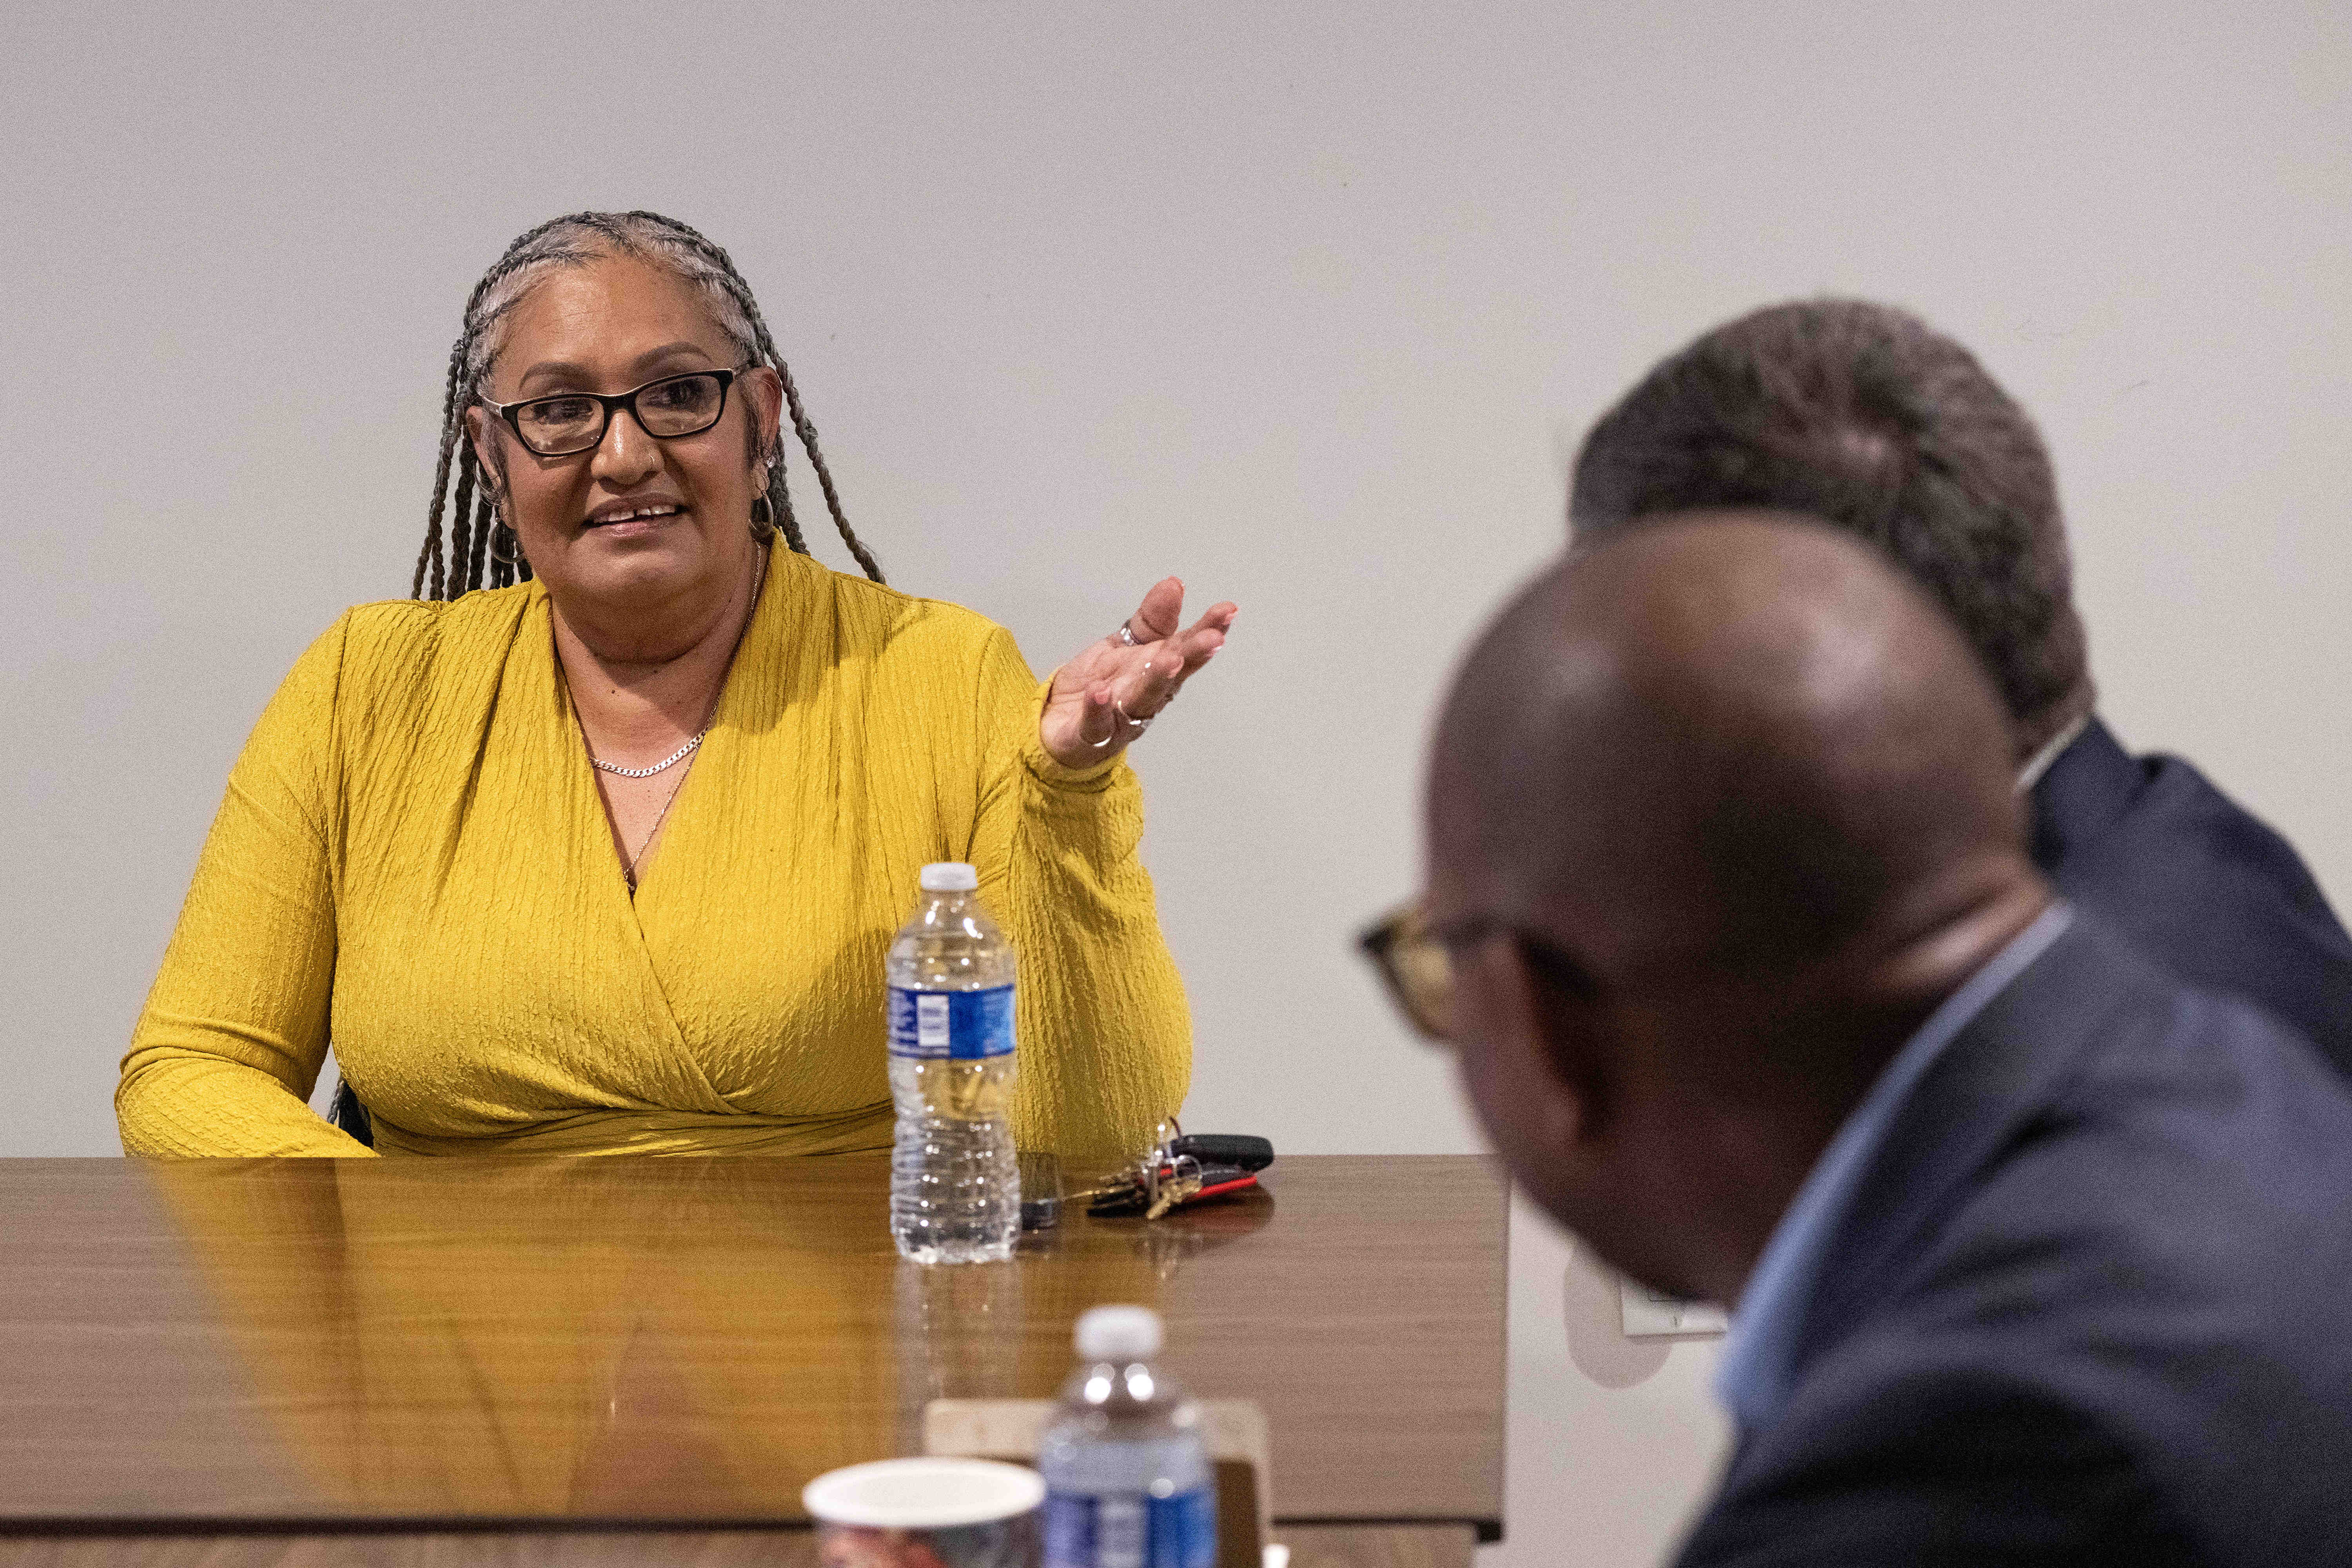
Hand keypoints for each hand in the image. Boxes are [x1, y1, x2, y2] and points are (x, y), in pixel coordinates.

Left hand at [1040, 577, 1236, 767]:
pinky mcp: (1091, 735)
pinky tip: (1099, 692)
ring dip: (1157, 680)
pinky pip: (1096, 723)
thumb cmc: (1102, 686)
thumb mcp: (1125, 645)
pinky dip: (1098, 709)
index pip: (1186, 647)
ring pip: (1143, 700)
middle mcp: (1147, 695)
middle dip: (1192, 656)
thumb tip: (1175, 584)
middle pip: (1173, 674)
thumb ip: (1152, 620)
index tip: (1228, 610)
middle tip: (1212, 640)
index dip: (1208, 630)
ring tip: (1169, 660)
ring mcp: (1121, 718)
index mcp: (1158, 669)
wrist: (1059, 726)